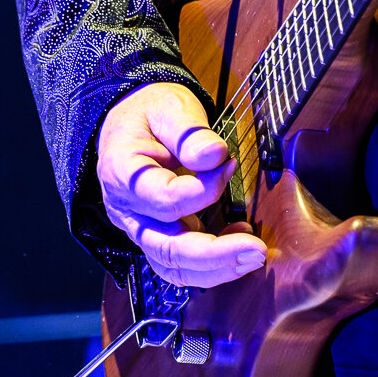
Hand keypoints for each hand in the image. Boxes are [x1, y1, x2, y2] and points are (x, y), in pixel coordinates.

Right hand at [96, 82, 266, 289]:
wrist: (132, 120)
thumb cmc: (150, 112)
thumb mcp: (170, 107)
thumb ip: (190, 132)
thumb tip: (216, 156)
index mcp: (122, 174)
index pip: (165, 200)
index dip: (205, 189)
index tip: (230, 164)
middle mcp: (126, 210)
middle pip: (166, 249)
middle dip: (215, 256)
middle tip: (256, 250)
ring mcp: (139, 226)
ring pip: (172, 265)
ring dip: (215, 269)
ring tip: (252, 256)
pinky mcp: (156, 233)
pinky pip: (179, 261)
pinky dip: (210, 261)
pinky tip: (238, 239)